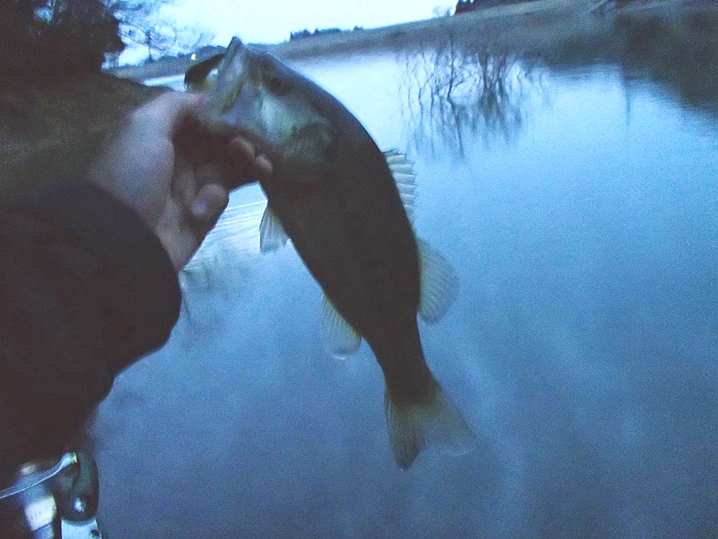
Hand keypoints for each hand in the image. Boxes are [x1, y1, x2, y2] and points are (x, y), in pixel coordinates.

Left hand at [89, 91, 271, 269]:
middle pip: (217, 142)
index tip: (246, 110)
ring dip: (245, 163)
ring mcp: (188, 188)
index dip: (222, 114)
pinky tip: (203, 204)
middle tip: (255, 142)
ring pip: (227, 169)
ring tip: (261, 164)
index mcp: (158, 135)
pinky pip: (219, 198)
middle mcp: (175, 158)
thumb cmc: (132, 174)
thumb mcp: (144, 125)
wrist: (124, 236)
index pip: (198, 118)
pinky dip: (215, 199)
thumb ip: (176, 104)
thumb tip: (206, 97)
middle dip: (239, 138)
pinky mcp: (201, 214)